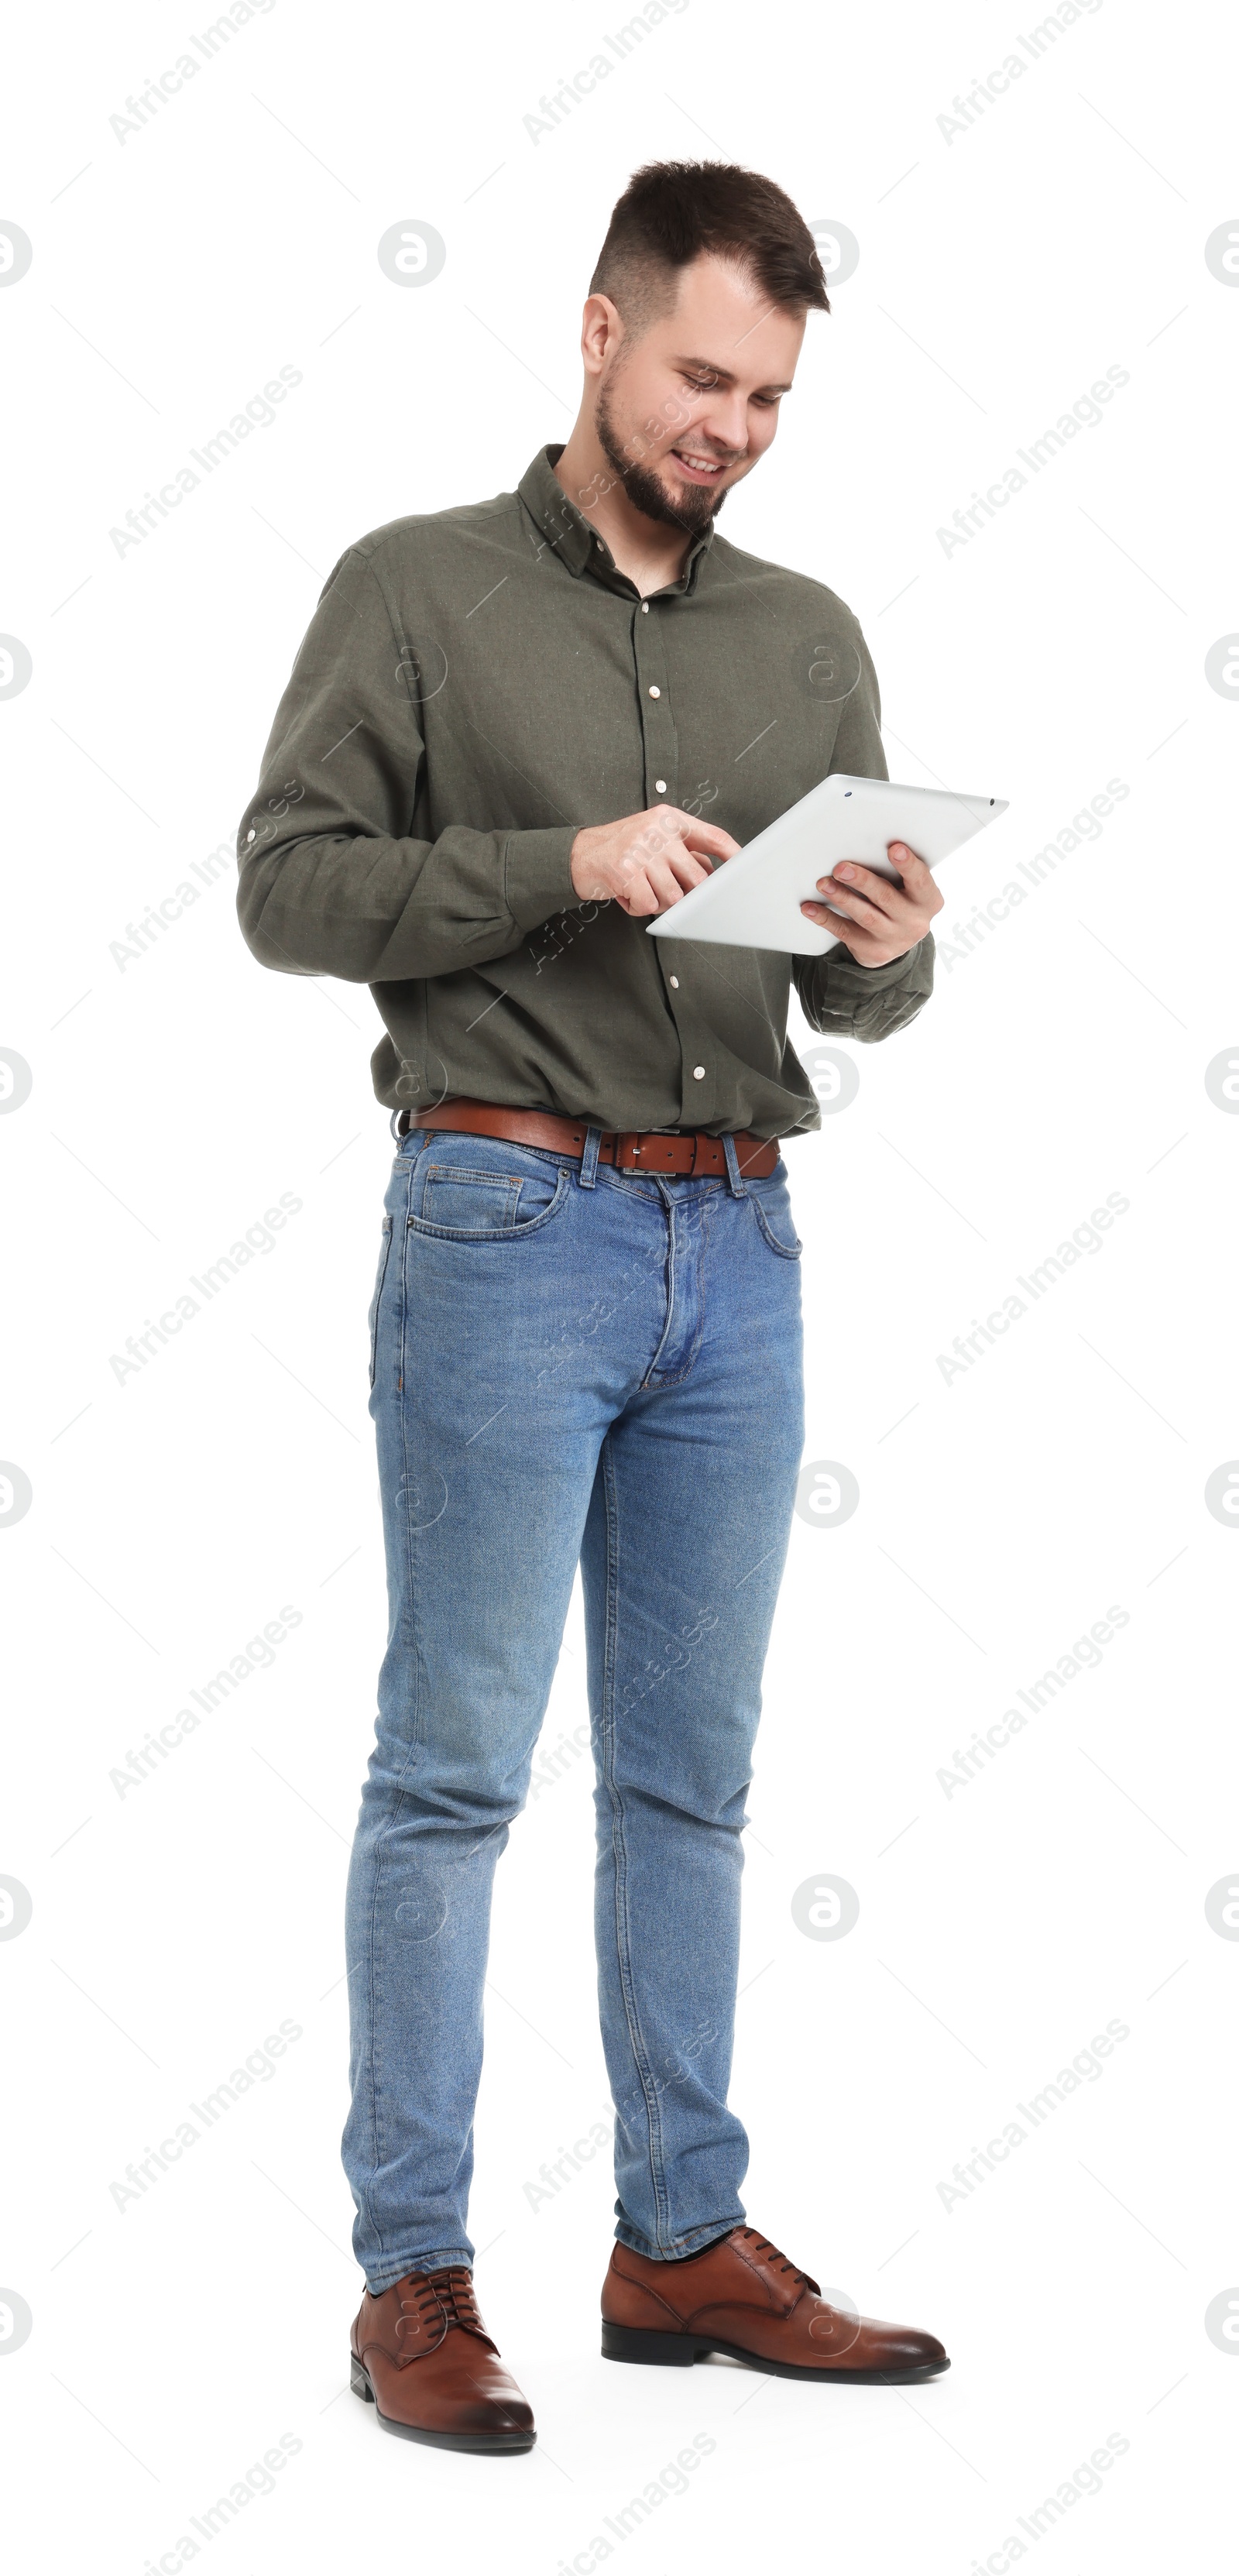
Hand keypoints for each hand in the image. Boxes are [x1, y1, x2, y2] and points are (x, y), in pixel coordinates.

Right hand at [570, 804, 739, 916]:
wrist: (578, 854)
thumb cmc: (622, 849)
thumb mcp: (655, 838)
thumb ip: (684, 851)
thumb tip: (715, 875)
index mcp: (670, 819)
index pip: (713, 837)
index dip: (734, 855)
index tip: (746, 870)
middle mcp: (658, 831)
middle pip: (698, 877)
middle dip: (689, 894)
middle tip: (669, 892)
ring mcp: (642, 850)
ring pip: (674, 896)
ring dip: (659, 902)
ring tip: (642, 890)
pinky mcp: (626, 872)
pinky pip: (648, 905)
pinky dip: (638, 907)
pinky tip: (627, 894)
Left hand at [800, 839, 943, 963]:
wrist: (897, 944)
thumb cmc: (903, 904)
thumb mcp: (911, 890)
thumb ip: (899, 872)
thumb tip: (869, 846)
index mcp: (928, 900)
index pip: (921, 880)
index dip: (908, 864)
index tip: (894, 848)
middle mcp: (914, 921)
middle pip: (886, 897)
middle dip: (862, 881)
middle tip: (841, 868)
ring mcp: (893, 938)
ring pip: (864, 915)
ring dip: (842, 897)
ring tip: (824, 884)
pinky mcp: (872, 950)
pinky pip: (845, 932)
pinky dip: (826, 918)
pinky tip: (811, 908)